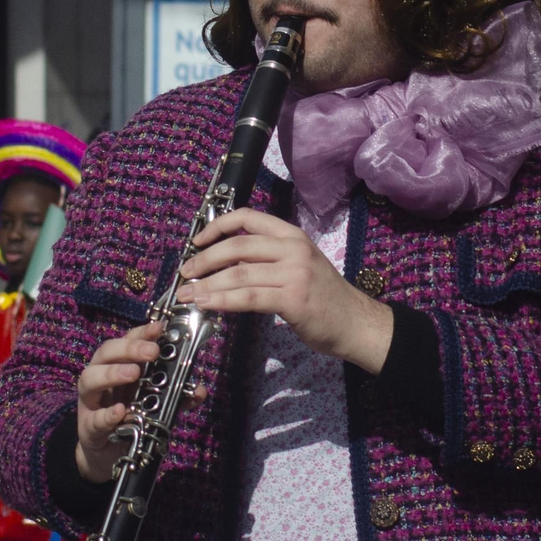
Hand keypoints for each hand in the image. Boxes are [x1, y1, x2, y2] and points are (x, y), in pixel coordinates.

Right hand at [76, 321, 209, 482]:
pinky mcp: (87, 427)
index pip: (126, 341)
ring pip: (90, 379)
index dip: (142, 332)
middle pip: (106, 352)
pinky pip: (94, 419)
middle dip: (129, 348)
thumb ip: (178, 396)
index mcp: (119, 365)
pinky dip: (107, 415)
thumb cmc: (133, 418)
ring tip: (133, 373)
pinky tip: (120, 411)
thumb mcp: (158, 404)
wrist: (110, 454)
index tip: (160, 328)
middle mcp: (101, 377)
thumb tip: (200, 390)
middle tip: (152, 352)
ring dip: (111, 373)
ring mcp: (91, 402)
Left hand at [176, 209, 393, 372]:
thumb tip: (224, 265)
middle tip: (185, 272)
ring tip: (188, 294)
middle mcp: (294, 249)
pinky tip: (206, 304)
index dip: (218, 226)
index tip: (198, 241)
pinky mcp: (293, 299)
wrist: (355, 323)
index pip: (249, 217)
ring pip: (239, 274)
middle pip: (238, 246)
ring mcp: (295, 273)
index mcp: (293, 236)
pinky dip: (222, 301)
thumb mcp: (298, 267)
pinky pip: (248, 298)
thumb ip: (266, 261)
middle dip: (205, 259)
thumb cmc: (325, 297)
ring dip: (207, 284)